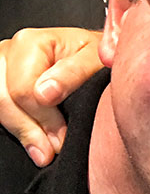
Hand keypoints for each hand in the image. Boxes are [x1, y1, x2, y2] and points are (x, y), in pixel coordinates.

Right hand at [0, 27, 102, 165]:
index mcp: (30, 43)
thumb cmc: (94, 58)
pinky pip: (1, 113)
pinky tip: (35, 141)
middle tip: (53, 150)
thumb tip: (44, 95)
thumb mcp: (96, 60)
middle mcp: (8, 53)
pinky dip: (17, 129)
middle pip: (4, 101)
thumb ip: (73, 73)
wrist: (91, 58)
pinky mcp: (2, 88)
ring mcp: (0, 71)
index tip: (62, 137)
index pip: (23, 90)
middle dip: (30, 130)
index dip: (44, 119)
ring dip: (22, 132)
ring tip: (45, 151)